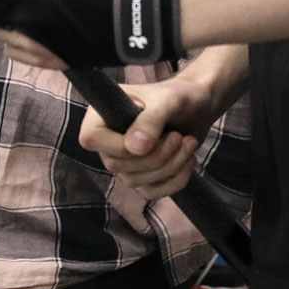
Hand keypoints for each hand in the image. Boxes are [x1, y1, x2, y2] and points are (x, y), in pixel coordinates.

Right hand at [78, 74, 214, 198]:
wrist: (198, 107)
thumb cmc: (178, 96)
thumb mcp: (167, 102)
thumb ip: (150, 121)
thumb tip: (133, 149)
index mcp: (102, 114)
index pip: (90, 139)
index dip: (118, 146)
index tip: (150, 138)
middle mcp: (108, 139)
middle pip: (115, 165)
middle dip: (155, 156)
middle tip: (178, 137)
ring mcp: (123, 161)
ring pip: (134, 181)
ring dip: (169, 166)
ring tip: (188, 142)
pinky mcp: (141, 176)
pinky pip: (151, 192)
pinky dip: (175, 180)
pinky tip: (188, 159)